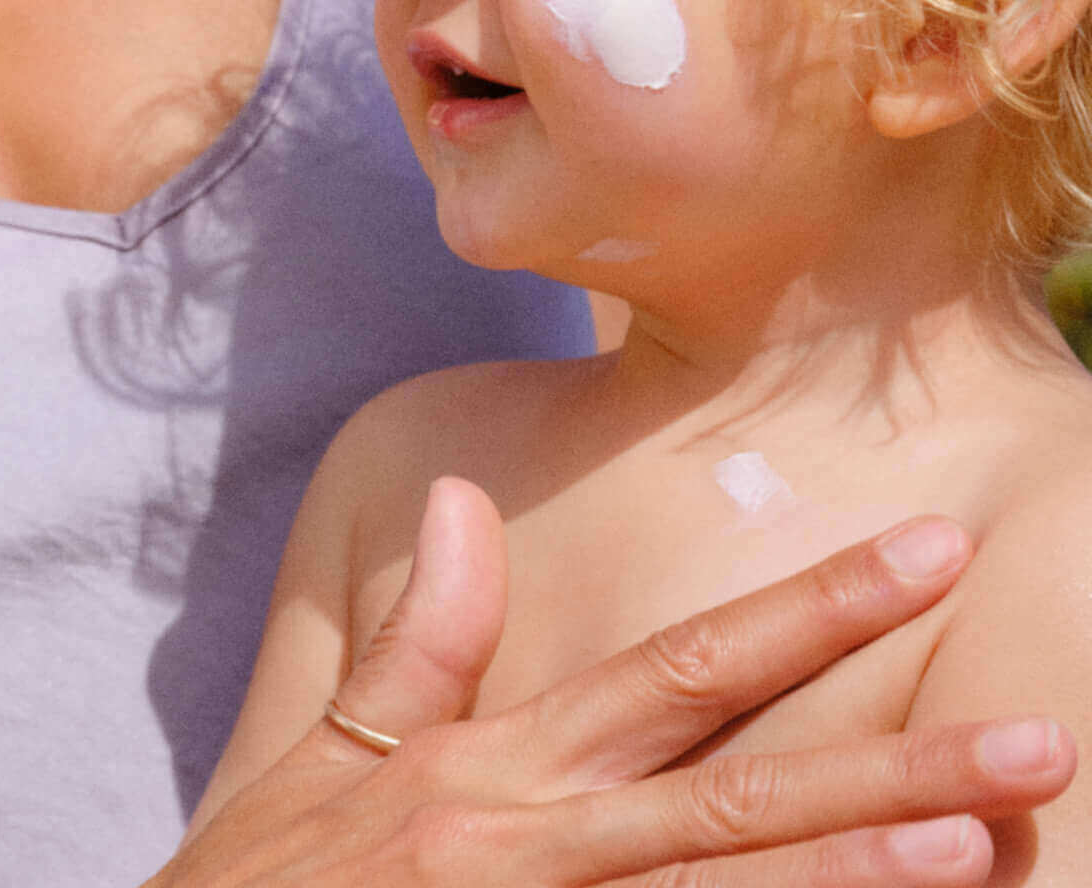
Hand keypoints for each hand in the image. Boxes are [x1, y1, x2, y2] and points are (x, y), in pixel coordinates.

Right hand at [156, 480, 1073, 886]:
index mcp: (498, 768)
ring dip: (856, 877)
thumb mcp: (328, 756)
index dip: (808, 612)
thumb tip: (470, 498)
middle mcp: (532, 844)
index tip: (923, 552)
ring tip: (984, 842)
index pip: (680, 672)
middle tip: (1037, 735)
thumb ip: (419, 640)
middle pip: (738, 794)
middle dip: (894, 760)